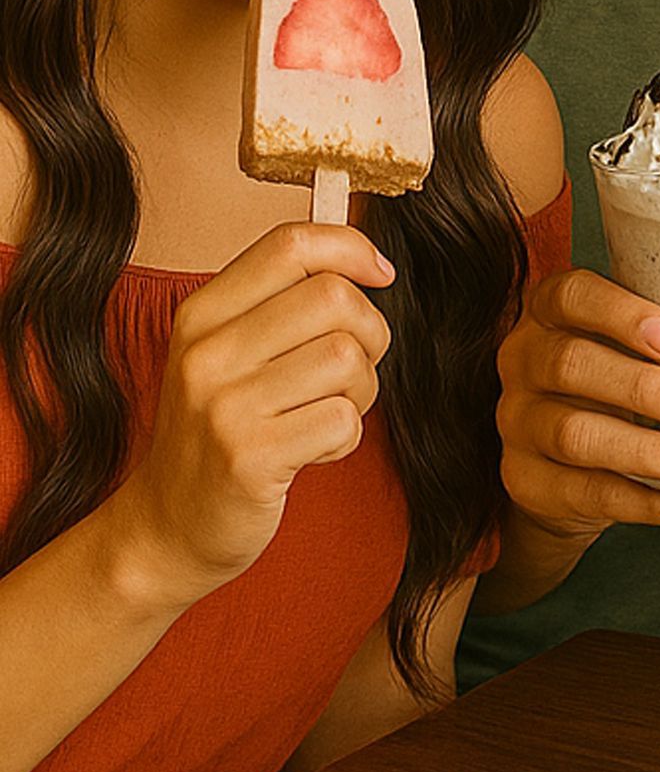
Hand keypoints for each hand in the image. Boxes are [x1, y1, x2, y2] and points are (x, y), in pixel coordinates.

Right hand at [113, 223, 394, 609]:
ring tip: (327, 411)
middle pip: (333, 297)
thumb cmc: (221, 428)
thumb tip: (372, 263)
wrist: (167, 528)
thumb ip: (284, 301)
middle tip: (350, 369)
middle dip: (369, 331)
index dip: (352, 248)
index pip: (290, 243)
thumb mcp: (229, 352)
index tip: (380, 276)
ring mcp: (224, 406)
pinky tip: (314, 450)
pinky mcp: (249, 459)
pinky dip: (347, 436)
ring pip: (347, 358)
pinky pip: (343, 419)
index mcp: (201, 313)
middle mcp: (207, 353)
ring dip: (361, 389)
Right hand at [495, 273, 659, 542]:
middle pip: (571, 366)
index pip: (572, 295)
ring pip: (576, 436)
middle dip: (644, 389)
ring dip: (649, 453)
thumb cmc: (627, 374)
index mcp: (555, 307)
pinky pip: (585, 495)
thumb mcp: (658, 342)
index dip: (619, 313)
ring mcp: (517, 422)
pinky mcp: (526, 481)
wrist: (563, 458)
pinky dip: (647, 504)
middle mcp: (523, 357)